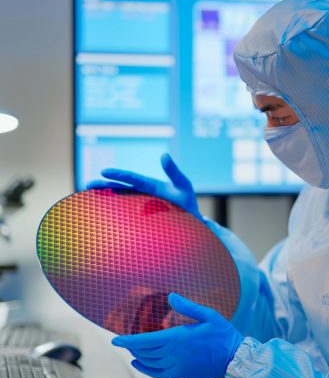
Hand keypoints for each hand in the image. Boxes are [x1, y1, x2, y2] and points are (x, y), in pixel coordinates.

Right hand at [86, 153, 201, 219]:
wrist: (193, 222)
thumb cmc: (188, 203)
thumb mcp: (183, 185)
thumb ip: (174, 172)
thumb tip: (164, 155)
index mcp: (151, 185)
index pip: (133, 178)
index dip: (119, 174)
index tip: (104, 171)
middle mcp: (143, 194)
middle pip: (120, 188)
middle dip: (104, 186)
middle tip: (88, 184)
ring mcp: (140, 206)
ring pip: (119, 201)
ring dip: (104, 199)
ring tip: (87, 197)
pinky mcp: (140, 218)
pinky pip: (124, 215)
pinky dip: (112, 214)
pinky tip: (100, 217)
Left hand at [112, 293, 243, 377]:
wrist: (234, 357)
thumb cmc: (223, 336)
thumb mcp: (209, 315)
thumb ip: (188, 306)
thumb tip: (171, 296)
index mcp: (179, 337)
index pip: (146, 340)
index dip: (128, 340)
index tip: (116, 339)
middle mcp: (175, 353)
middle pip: (145, 351)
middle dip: (132, 346)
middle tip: (125, 340)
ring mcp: (177, 365)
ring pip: (149, 362)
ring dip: (138, 355)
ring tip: (133, 349)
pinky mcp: (181, 373)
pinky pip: (157, 373)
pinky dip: (145, 369)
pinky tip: (139, 364)